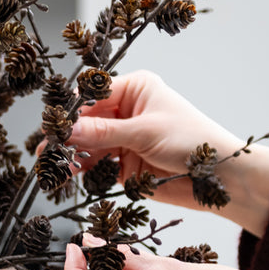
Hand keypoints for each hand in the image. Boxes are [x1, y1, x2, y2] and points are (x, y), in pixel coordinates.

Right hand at [66, 69, 268, 234]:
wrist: (222, 179)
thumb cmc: (194, 142)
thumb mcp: (145, 132)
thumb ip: (103, 132)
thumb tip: (68, 130)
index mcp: (135, 89)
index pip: (93, 93)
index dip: (72, 109)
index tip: (54, 124)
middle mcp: (127, 111)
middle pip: (86, 120)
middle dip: (68, 134)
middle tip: (46, 148)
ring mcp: (125, 138)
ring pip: (88, 144)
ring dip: (71, 154)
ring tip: (51, 166)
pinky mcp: (125, 164)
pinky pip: (97, 165)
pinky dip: (82, 170)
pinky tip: (67, 175)